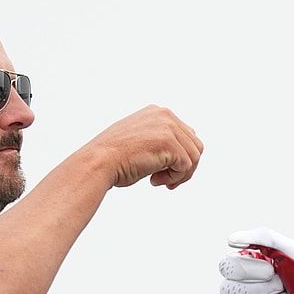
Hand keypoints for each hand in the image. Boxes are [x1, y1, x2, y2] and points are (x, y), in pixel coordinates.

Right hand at [86, 105, 202, 189]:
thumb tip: (183, 157)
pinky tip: (153, 181)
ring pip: (194, 157)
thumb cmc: (113, 159)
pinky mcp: (169, 142)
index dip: (180, 158)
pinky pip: (186, 166)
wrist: (98, 162)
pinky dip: (174, 179)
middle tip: (165, 181)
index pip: (186, 136)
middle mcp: (165, 115)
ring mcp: (168, 127)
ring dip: (179, 175)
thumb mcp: (139, 142)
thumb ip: (159, 141)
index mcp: (157, 112)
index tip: (162, 172)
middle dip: (184, 168)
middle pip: (195, 145)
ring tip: (158, 181)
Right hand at [217, 227, 293, 293]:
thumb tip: (230, 240)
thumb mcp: (290, 249)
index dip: (248, 271)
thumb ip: (261, 237)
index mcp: (247, 270)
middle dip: (262, 290)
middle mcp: (243, 293)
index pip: (227, 268)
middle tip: (285, 289)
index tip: (272, 270)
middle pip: (228, 292)